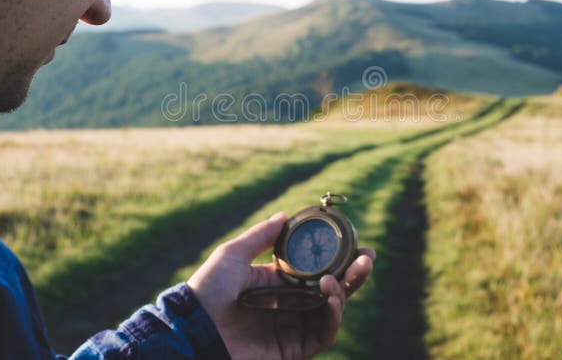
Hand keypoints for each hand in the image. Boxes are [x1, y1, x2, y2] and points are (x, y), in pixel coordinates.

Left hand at [187, 212, 375, 359]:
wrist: (193, 328)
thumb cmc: (208, 290)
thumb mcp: (232, 255)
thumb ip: (261, 236)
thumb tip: (284, 215)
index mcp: (277, 283)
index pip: (316, 270)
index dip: (339, 259)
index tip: (357, 244)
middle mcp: (288, 305)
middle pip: (331, 290)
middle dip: (354, 274)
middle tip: (368, 257)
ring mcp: (292, 328)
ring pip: (331, 313)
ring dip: (343, 294)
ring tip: (336, 281)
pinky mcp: (292, 349)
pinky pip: (322, 336)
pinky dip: (333, 318)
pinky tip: (331, 298)